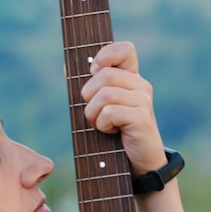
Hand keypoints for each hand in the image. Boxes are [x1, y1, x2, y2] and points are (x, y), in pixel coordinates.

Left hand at [80, 41, 167, 173]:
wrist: (138, 162)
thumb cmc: (117, 133)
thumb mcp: (101, 107)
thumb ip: (89, 86)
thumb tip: (67, 66)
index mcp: (132, 78)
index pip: (125, 49)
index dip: (106, 55)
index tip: (95, 71)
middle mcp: (141, 86)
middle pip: (104, 75)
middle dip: (89, 97)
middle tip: (94, 114)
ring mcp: (143, 101)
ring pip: (104, 94)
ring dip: (93, 114)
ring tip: (102, 125)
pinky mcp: (141, 118)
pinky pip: (109, 112)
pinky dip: (102, 124)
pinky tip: (111, 132)